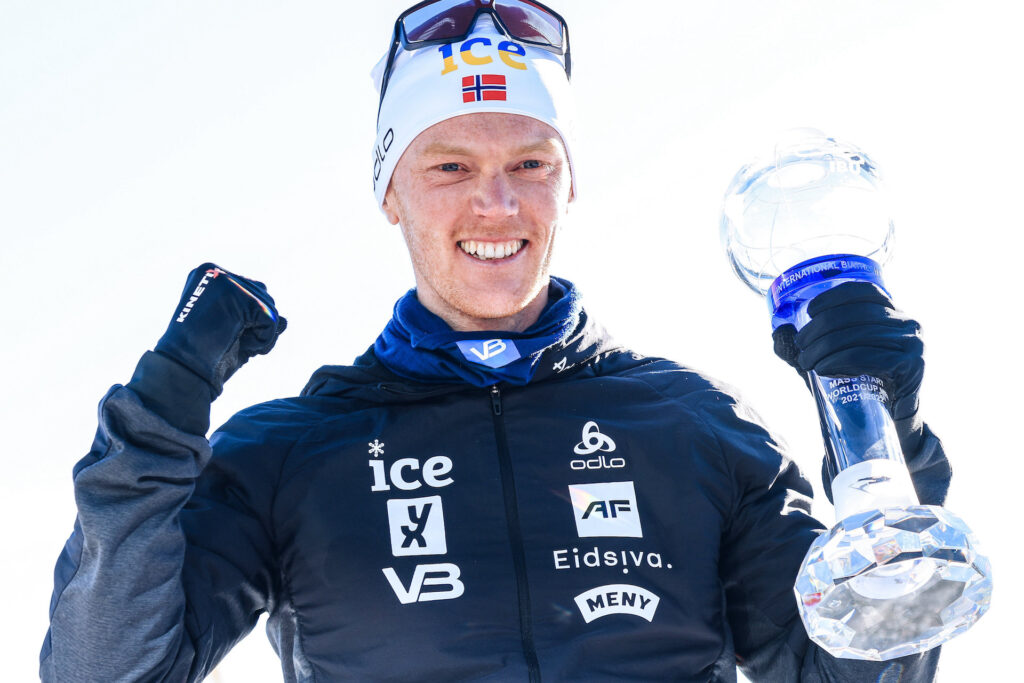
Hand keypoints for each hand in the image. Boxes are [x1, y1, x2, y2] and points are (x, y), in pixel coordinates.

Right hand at [126, 264, 285, 433]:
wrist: (183, 371)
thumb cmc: (205, 356)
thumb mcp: (234, 331)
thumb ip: (258, 320)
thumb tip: (285, 321)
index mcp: (208, 275)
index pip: (251, 291)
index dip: (248, 321)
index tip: (223, 334)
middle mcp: (215, 272)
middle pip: (264, 296)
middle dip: (257, 326)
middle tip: (230, 341)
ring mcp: (226, 282)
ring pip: (270, 307)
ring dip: (260, 334)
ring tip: (233, 341)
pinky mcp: (238, 297)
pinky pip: (272, 319)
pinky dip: (263, 340)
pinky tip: (240, 343)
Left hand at [772, 281, 922, 422]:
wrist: (894, 420)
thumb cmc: (863, 384)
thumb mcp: (840, 357)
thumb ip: (814, 343)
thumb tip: (779, 332)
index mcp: (893, 313)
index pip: (864, 292)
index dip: (834, 296)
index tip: (810, 311)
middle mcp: (907, 323)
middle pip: (854, 314)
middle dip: (819, 328)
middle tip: (801, 345)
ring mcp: (912, 344)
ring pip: (857, 335)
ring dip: (823, 347)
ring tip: (806, 361)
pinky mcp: (911, 366)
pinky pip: (867, 357)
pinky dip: (838, 361)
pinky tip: (822, 369)